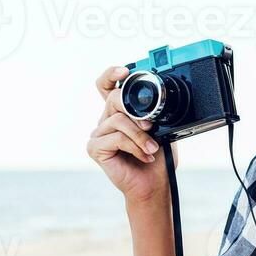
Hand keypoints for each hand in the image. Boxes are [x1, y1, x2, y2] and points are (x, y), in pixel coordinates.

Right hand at [87, 64, 175, 203]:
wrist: (154, 184)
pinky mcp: (94, 148)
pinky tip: (144, 157)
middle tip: (151, 126)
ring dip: (140, 136)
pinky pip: (115, 138)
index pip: (106, 86)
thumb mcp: (161, 130)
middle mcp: (105, 120)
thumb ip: (152, 114)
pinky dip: (134, 147)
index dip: (112, 74)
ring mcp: (98, 134)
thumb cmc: (157, 157)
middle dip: (136, 111)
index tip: (125, 71)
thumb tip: (154, 104)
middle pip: (113, 99)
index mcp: (119, 112)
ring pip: (118, 121)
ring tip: (152, 149)